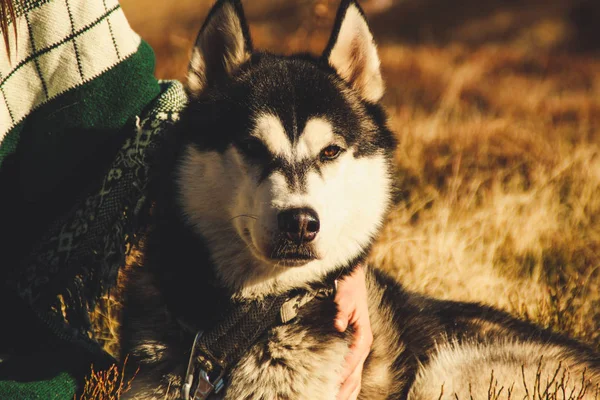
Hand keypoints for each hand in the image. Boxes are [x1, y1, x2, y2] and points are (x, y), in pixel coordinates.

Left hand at [333, 264, 372, 399]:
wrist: (352, 281)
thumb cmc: (348, 288)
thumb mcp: (345, 294)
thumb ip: (342, 309)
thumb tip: (338, 324)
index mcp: (363, 336)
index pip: (353, 360)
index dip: (343, 373)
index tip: (332, 386)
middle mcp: (362, 346)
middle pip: (355, 375)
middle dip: (344, 390)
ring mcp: (358, 349)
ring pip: (355, 378)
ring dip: (346, 392)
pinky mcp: (353, 350)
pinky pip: (351, 372)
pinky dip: (346, 385)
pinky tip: (338, 394)